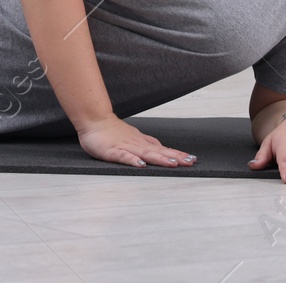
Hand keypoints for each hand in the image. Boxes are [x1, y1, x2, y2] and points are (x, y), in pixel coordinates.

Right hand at [77, 116, 196, 168]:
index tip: (192, 159)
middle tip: (190, 162)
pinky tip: (141, 165)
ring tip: (173, 164)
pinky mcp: (113, 151)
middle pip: (159, 152)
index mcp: (142, 143)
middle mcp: (137, 145)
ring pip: (145, 154)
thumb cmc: (112, 131)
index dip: (177, 154)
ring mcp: (126, 147)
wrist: (94, 120)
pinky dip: (133, 161)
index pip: (163, 150)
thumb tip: (162, 147)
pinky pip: (124, 157)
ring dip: (160, 159)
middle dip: (175, 157)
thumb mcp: (133, 136)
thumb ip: (147, 143)